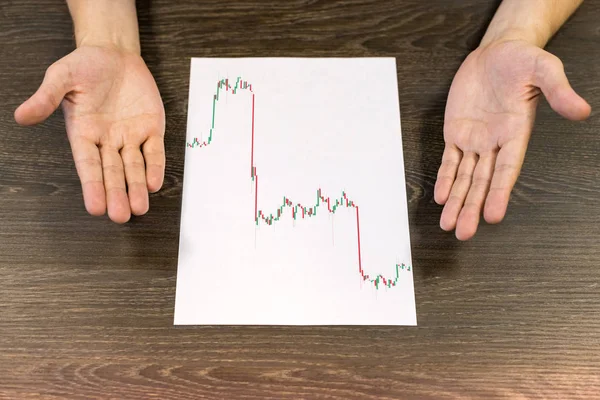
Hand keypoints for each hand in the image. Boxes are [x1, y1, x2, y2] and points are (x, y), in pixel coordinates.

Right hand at [14, 45, 164, 222]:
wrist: (114, 53)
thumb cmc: (85, 65)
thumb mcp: (62, 77)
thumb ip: (46, 97)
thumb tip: (22, 116)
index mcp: (84, 133)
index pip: (88, 165)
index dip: (92, 185)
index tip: (95, 206)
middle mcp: (107, 140)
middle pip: (113, 172)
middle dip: (116, 194)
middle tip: (119, 216)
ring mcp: (130, 136)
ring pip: (134, 167)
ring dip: (137, 187)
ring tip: (139, 208)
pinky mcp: (151, 128)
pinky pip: (154, 151)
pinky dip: (155, 166)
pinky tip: (155, 183)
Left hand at [435, 39, 590, 239]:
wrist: (497, 50)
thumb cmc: (522, 60)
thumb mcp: (543, 68)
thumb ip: (559, 90)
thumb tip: (582, 111)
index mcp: (516, 133)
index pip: (507, 170)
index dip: (499, 192)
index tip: (493, 216)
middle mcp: (495, 143)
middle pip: (482, 182)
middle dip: (472, 207)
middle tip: (463, 233)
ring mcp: (474, 139)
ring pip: (464, 176)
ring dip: (456, 200)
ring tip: (448, 225)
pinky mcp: (456, 131)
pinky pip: (449, 160)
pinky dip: (445, 178)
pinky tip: (441, 197)